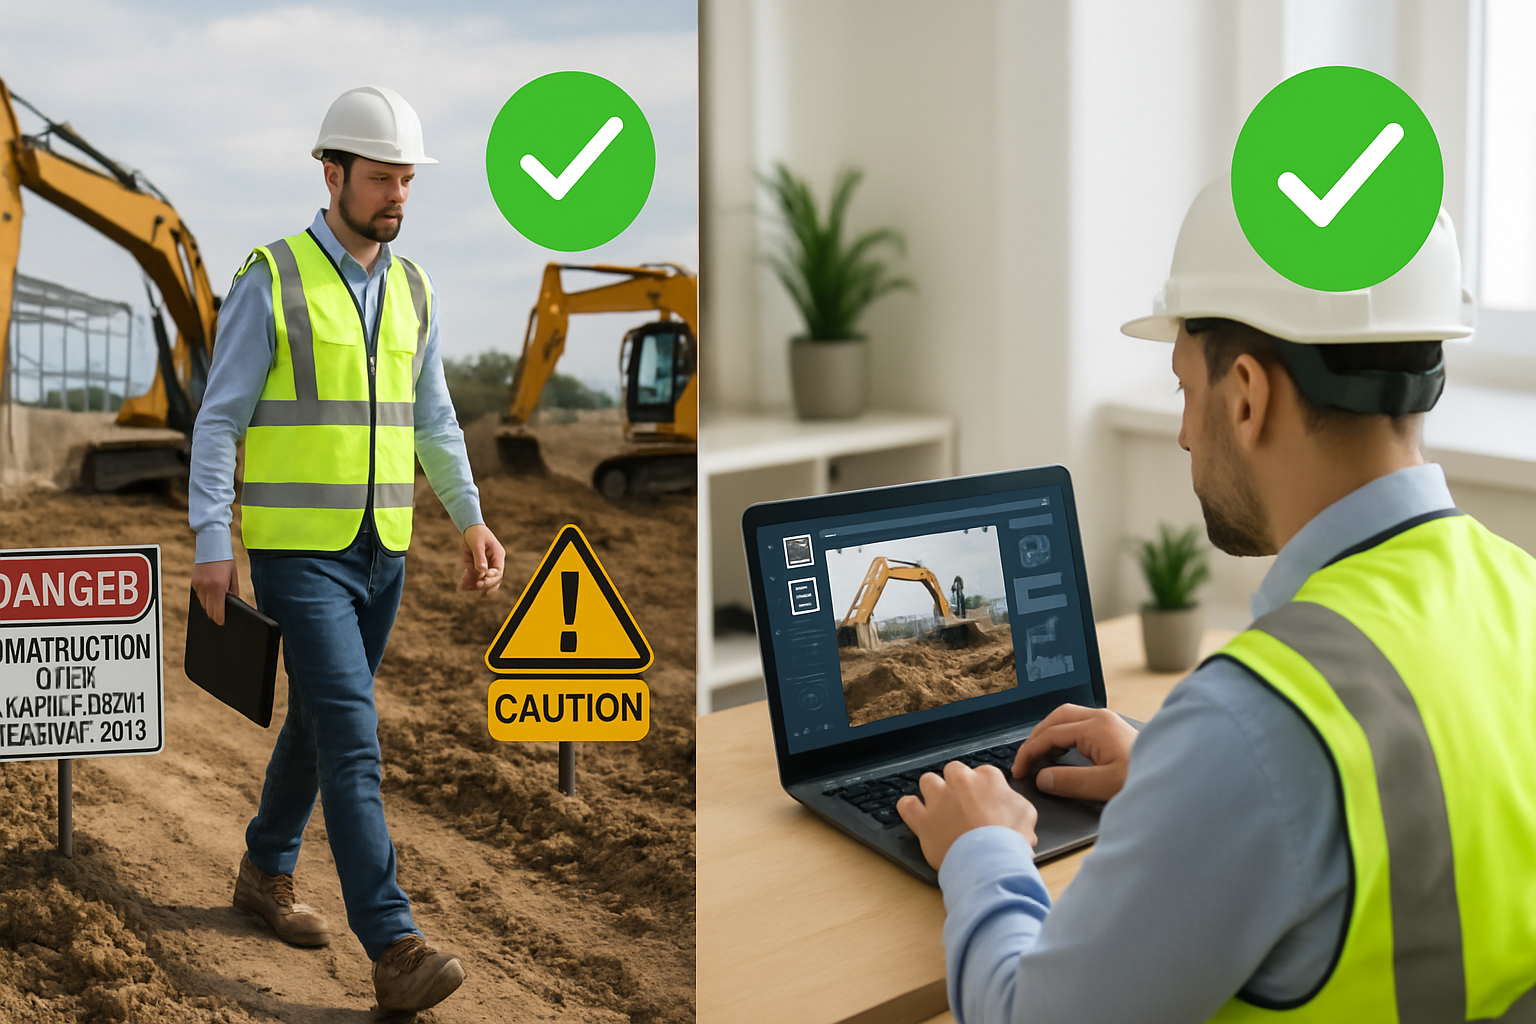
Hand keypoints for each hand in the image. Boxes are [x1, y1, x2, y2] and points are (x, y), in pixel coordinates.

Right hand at [191, 559, 239, 625]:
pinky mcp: (193, 582)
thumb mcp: (233, 576)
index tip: (222, 622)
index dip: (220, 619)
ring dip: (209, 605)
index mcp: (219, 586)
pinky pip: (199, 595)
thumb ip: (234, 591)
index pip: (217, 610)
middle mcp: (206, 587)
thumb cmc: (226, 560)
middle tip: (221, 615)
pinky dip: (205, 596)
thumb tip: (234, 604)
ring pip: (203, 603)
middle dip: (215, 613)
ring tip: (217, 602)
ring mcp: (198, 584)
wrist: (212, 545)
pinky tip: (211, 591)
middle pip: (208, 609)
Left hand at [461, 524, 504, 594]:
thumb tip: (482, 571)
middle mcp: (494, 562)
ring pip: (485, 581)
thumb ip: (479, 557)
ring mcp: (486, 565)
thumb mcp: (477, 543)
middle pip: (494, 579)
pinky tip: (463, 585)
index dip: (492, 578)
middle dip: (485, 584)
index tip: (481, 579)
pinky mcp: (478, 567)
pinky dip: (470, 582)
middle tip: (476, 585)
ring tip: (465, 587)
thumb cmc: (475, 533)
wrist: (470, 528)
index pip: (498, 571)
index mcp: (498, 554)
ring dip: (475, 586)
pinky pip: (475, 578)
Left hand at [897, 761, 1038, 870]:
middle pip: (953, 772)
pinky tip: (917, 815)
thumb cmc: (1010, 842)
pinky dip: (910, 808)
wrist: (991, 864)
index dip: (982, 790)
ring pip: (928, 781)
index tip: (982, 803)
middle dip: (956, 786)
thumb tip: (1009, 804)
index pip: (981, 774)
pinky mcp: (922, 819)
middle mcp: (961, 782)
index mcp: (988, 778)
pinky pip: (906, 804)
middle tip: (963, 806)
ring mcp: (939, 799)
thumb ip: (1013, 802)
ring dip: (933, 793)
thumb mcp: (1027, 816)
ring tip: (941, 809)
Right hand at [1012, 703, 1138, 801]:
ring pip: (1066, 719)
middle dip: (1036, 738)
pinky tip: (1060, 752)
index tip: (1020, 771)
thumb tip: (1042, 778)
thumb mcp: (1104, 785)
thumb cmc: (1146, 780)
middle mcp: (1101, 718)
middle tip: (1024, 760)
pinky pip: (1078, 725)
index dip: (1030, 753)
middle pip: (1056, 718)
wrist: (1177, 780)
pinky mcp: (1112, 730)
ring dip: (1048, 735)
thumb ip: (1069, 781)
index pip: (1050, 734)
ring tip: (1037, 756)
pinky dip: (1062, 736)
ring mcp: (1107, 722)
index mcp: (1097, 727)